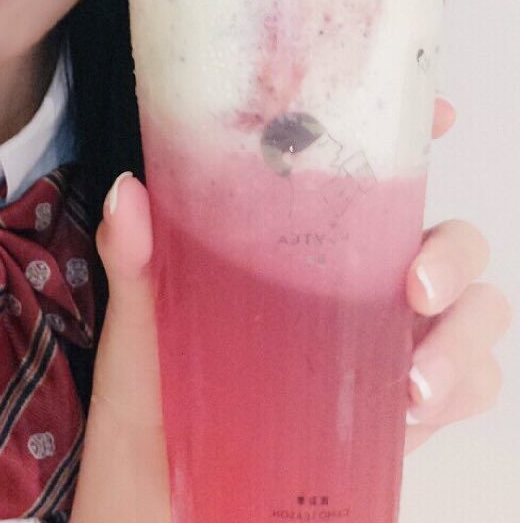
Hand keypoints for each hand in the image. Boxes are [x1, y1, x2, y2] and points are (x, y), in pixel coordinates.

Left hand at [70, 99, 510, 521]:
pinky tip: (416, 406)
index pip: (367, 178)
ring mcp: (380, 343)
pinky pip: (467, 386)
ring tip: (413, 380)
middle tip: (413, 286)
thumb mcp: (138, 319)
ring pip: (473, 312)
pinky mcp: (397, 407)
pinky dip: (462, 388)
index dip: (417, 137)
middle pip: (443, 239)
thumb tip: (128, 190)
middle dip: (453, 252)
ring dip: (466, 336)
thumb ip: (134, 258)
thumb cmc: (151, 394)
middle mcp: (350, 283)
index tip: (441, 115)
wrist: (161, 491)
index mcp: (293, 245)